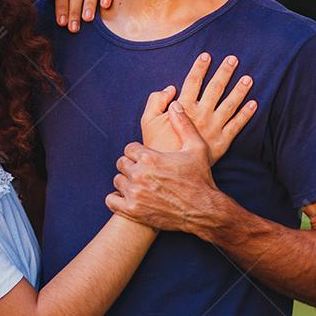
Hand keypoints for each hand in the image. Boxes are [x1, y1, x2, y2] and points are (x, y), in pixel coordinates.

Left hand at [107, 103, 230, 234]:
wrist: (204, 211)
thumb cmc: (201, 178)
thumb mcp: (196, 148)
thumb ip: (183, 124)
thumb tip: (174, 104)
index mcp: (150, 157)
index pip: (129, 148)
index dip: (138, 152)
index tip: (147, 158)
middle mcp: (140, 174)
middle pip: (121, 163)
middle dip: (131, 165)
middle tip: (144, 171)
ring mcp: (135, 194)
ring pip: (117, 181)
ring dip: (126, 182)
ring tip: (140, 184)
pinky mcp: (133, 211)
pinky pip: (112, 201)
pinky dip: (117, 199)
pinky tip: (129, 197)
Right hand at [142, 52, 256, 163]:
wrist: (170, 173)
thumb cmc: (157, 146)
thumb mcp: (147, 121)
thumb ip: (155, 101)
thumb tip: (170, 88)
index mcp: (184, 108)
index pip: (193, 81)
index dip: (200, 67)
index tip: (206, 55)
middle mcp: (201, 114)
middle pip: (215, 88)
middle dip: (225, 72)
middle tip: (233, 59)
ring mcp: (214, 128)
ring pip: (230, 104)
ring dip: (240, 90)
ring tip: (249, 78)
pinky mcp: (222, 142)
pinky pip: (237, 125)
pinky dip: (246, 114)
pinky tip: (254, 104)